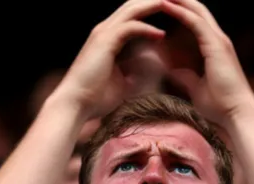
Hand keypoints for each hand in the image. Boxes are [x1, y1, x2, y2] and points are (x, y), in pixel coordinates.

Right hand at [51, 0, 168, 119]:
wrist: (75, 104)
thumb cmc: (95, 97)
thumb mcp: (123, 81)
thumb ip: (136, 71)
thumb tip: (150, 71)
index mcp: (109, 36)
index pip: (133, 14)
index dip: (152, 9)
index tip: (174, 12)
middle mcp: (105, 30)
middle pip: (134, 4)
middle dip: (155, 1)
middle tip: (178, 2)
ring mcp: (103, 33)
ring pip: (132, 9)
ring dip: (153, 5)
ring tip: (174, 7)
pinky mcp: (104, 41)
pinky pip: (129, 27)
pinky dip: (146, 28)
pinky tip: (161, 34)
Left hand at [162, 0, 253, 123]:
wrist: (237, 115)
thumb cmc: (220, 107)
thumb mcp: (197, 89)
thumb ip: (187, 77)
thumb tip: (175, 73)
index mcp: (214, 47)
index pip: (195, 19)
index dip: (180, 8)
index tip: (161, 2)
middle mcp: (218, 39)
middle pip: (196, 8)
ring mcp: (219, 40)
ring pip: (196, 9)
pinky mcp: (216, 45)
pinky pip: (195, 22)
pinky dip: (180, 11)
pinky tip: (164, 4)